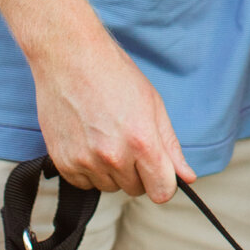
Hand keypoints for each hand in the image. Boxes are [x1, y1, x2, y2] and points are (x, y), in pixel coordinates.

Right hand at [32, 20, 194, 202]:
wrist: (70, 57)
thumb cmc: (114, 75)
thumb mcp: (153, 105)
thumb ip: (171, 146)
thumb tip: (186, 177)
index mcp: (142, 141)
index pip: (162, 192)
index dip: (164, 182)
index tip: (158, 171)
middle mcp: (113, 156)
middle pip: (135, 189)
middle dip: (137, 171)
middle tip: (127, 138)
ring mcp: (85, 161)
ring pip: (109, 187)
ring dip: (111, 171)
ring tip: (105, 135)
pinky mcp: (63, 162)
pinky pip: (84, 183)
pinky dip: (88, 169)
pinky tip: (88, 141)